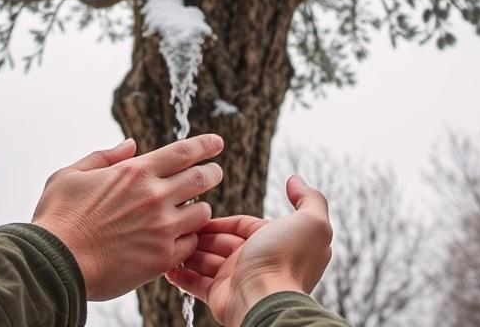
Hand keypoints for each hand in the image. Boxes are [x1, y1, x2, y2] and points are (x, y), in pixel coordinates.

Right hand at [32, 134, 223, 300]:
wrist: (56, 264)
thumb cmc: (58, 219)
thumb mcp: (71, 175)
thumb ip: (103, 157)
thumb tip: (130, 144)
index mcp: (136, 172)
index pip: (184, 151)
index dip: (205, 144)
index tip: (217, 143)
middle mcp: (155, 196)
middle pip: (201, 178)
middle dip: (213, 173)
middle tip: (215, 172)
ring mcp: (162, 228)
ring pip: (202, 213)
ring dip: (200, 209)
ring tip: (194, 211)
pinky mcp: (162, 258)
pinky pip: (191, 244)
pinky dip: (188, 239)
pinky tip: (179, 239)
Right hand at [165, 175, 331, 325]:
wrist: (266, 299)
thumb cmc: (286, 259)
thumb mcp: (310, 221)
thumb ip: (308, 198)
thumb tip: (294, 180)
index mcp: (273, 242)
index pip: (242, 225)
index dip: (222, 219)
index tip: (202, 211)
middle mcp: (255, 260)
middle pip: (221, 241)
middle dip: (201, 233)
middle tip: (180, 223)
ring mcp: (236, 279)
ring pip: (206, 260)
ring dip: (189, 250)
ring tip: (170, 239)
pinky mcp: (219, 296)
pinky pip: (196, 283)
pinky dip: (182, 275)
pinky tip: (169, 265)